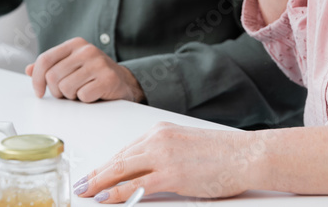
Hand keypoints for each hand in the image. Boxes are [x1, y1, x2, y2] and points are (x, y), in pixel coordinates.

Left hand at [25, 37, 144, 102]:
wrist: (124, 82)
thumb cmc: (93, 75)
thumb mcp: (71, 65)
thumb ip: (50, 66)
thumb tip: (28, 69)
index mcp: (75, 44)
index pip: (45, 59)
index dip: (36, 78)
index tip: (39, 92)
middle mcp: (86, 50)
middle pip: (53, 77)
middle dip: (57, 91)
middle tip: (68, 92)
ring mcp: (98, 63)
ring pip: (66, 88)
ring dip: (72, 96)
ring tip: (82, 91)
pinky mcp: (108, 79)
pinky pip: (83, 96)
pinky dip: (85, 100)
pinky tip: (94, 94)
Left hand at [75, 123, 250, 202]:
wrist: (247, 155)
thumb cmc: (223, 155)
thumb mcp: (187, 148)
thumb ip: (165, 156)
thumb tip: (146, 175)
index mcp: (161, 131)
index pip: (126, 150)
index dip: (106, 164)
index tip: (94, 173)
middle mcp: (158, 139)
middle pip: (119, 158)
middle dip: (97, 173)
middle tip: (80, 184)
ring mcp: (164, 156)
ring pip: (122, 169)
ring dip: (100, 182)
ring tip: (85, 192)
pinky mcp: (172, 174)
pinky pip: (137, 185)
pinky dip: (118, 192)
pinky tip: (106, 197)